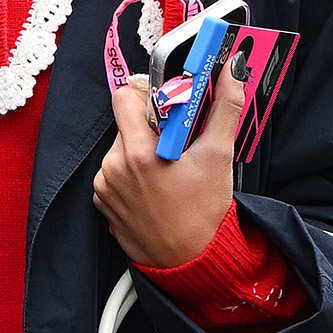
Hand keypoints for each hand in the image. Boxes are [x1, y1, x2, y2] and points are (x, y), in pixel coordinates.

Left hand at [94, 61, 239, 270]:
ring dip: (142, 149)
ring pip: (120, 147)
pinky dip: (132, 172)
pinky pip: (114, 171)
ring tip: (169, 170)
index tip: (169, 105)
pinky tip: (156, 187)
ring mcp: (104, 185)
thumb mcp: (218, 156)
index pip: (125, 97)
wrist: (190, 260)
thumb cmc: (205, 211)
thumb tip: (230, 73)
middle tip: (178, 143)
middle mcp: (112, 166)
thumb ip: (223, 108)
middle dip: (152, 125)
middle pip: (125, 123)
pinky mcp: (101, 200)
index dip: (149, 94)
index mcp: (137, 152)